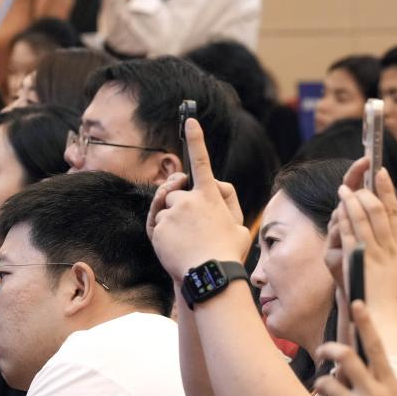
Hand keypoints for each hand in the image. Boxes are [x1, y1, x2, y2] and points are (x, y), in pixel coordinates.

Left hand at [148, 119, 250, 280]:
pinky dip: (163, 237)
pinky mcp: (158, 228)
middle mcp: (189, 199)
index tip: (190, 120)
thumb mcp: (240, 227)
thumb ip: (228, 205)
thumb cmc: (229, 254)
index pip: (203, 162)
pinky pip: (156, 227)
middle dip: (178, 205)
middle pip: (175, 193)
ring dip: (171, 223)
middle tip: (189, 228)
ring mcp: (172, 213)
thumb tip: (215, 188)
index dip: (197, 140)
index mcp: (210, 196)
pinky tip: (175, 251)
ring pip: (165, 211)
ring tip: (185, 244)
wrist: (211, 276)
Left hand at [328, 163, 396, 357]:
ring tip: (344, 189)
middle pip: (381, 211)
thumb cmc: (393, 304)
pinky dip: (346, 217)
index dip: (389, 192)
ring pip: (365, 218)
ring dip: (353, 200)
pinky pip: (353, 232)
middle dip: (369, 191)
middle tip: (360, 179)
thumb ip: (395, 255)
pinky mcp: (361, 261)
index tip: (382, 175)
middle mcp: (394, 250)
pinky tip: (339, 207)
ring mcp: (377, 254)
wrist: (388, 324)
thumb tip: (390, 240)